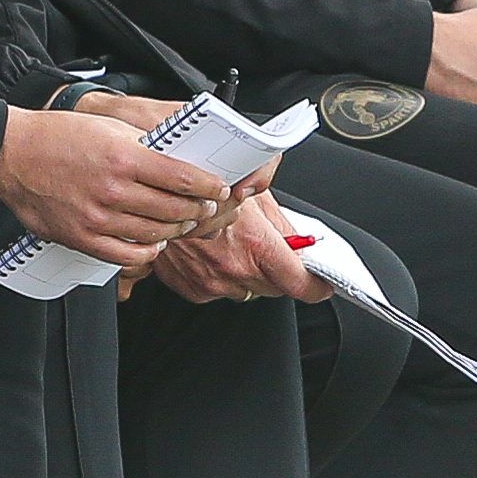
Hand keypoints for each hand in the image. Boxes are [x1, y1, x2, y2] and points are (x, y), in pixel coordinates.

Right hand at [67, 91, 266, 237]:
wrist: (14, 156)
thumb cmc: (59, 136)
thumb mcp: (109, 127)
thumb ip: (145, 146)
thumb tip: (181, 162)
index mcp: (124, 156)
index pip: (184, 178)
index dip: (209, 187)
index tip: (218, 188)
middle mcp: (114, 190)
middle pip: (176, 209)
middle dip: (198, 209)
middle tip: (205, 207)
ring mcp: (98, 218)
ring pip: (156, 233)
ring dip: (176, 229)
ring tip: (180, 222)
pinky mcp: (83, 238)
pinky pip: (129, 255)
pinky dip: (148, 250)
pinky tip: (153, 240)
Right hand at [150, 192, 331, 305]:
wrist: (154, 193)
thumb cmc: (200, 185)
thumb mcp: (250, 191)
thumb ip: (280, 221)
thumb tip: (300, 238)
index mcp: (256, 245)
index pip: (302, 284)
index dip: (317, 285)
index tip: (322, 283)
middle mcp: (235, 269)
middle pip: (275, 289)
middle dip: (277, 272)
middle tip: (267, 249)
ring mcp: (211, 282)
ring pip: (246, 291)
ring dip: (246, 274)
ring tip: (232, 245)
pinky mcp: (192, 288)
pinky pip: (217, 292)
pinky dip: (219, 277)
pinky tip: (212, 253)